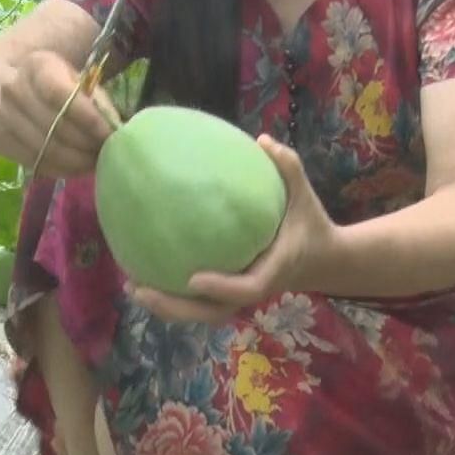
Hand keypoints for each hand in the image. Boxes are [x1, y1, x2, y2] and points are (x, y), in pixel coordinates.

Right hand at [0, 49, 120, 177]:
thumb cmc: (50, 82)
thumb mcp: (73, 78)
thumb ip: (95, 98)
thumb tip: (115, 128)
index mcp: (37, 66)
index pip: (60, 95)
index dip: (88, 118)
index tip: (109, 134)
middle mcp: (15, 90)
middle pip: (56, 127)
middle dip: (87, 144)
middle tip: (108, 153)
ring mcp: (4, 118)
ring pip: (48, 150)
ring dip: (78, 161)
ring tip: (97, 161)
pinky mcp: (1, 142)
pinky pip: (38, 163)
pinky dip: (63, 170)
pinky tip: (79, 168)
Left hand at [129, 134, 338, 323]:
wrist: (322, 259)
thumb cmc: (310, 224)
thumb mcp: (304, 195)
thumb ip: (288, 168)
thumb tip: (262, 140)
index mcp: (274, 270)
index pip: (247, 288)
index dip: (221, 287)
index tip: (193, 278)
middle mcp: (254, 289)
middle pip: (213, 312)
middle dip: (176, 307)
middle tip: (141, 289)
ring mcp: (240, 297)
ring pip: (202, 314)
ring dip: (167, 307)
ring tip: (132, 286)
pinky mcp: (230, 295)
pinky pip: (200, 304)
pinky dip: (173, 297)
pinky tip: (144, 275)